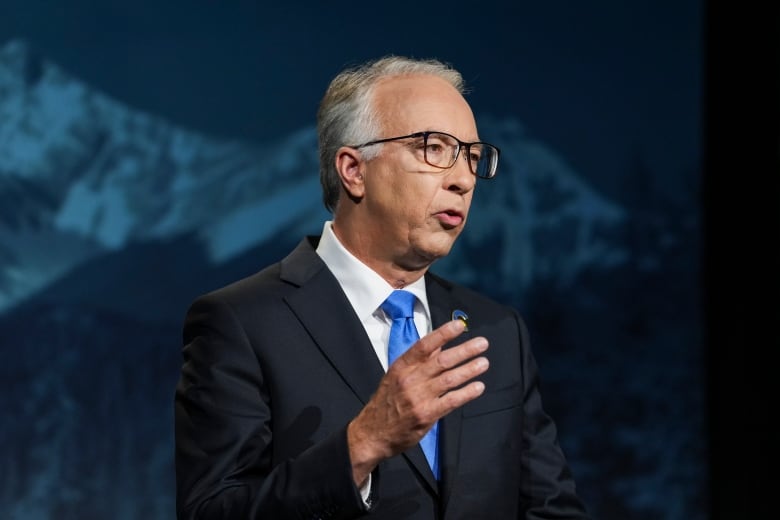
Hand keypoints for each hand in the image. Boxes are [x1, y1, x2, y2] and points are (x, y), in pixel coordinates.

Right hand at [347, 319, 488, 484]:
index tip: (460, 325)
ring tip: (483, 363)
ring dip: (469, 370)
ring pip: (449, 379)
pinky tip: (478, 387)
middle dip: (464, 350)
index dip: (443, 334)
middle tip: (482, 343)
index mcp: (402, 366)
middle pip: (441, 360)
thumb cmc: (387, 401)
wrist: (372, 433)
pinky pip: (450, 401)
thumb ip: (418, 361)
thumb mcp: (396, 375)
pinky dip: (466, 393)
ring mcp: (418, 397)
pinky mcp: (426, 415)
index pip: (424, 345)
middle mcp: (410, 379)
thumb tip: (439, 344)